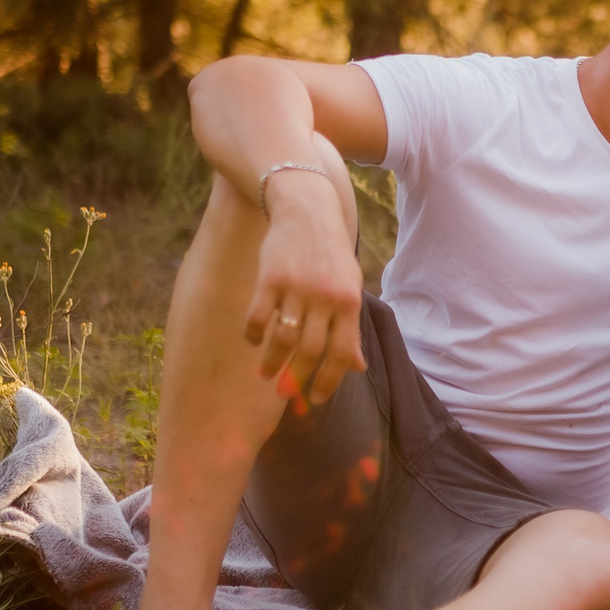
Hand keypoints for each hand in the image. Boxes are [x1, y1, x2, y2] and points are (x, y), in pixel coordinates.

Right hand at [243, 167, 365, 405]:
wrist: (308, 210)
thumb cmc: (332, 254)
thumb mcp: (350, 287)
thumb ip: (350, 328)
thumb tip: (357, 367)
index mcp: (349, 302)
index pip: (340, 353)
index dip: (329, 381)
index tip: (316, 399)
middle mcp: (325, 297)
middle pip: (310, 351)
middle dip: (296, 379)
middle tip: (285, 396)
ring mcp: (297, 287)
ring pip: (282, 338)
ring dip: (271, 362)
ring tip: (264, 375)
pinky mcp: (270, 278)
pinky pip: (258, 316)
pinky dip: (254, 334)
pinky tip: (253, 340)